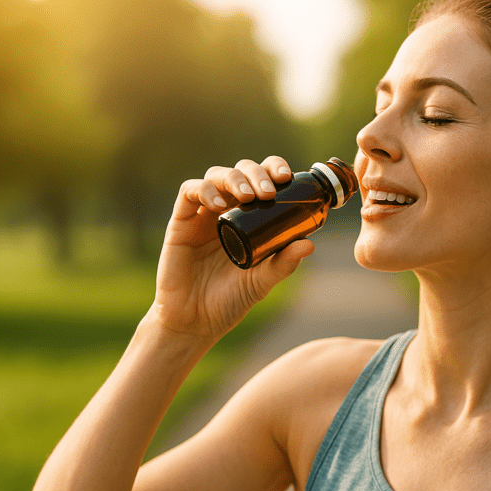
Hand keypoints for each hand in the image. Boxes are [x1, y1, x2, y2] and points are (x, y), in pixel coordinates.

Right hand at [148, 156, 314, 342]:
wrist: (195, 322)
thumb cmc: (230, 300)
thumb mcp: (262, 281)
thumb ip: (283, 264)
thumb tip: (309, 244)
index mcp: (250, 217)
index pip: (263, 179)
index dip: (274, 169)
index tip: (287, 177)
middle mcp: (227, 209)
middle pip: (241, 171)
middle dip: (256, 172)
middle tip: (269, 191)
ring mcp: (203, 214)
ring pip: (216, 175)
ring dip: (234, 178)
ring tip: (248, 195)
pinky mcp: (180, 222)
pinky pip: (189, 192)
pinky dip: (205, 190)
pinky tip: (219, 204)